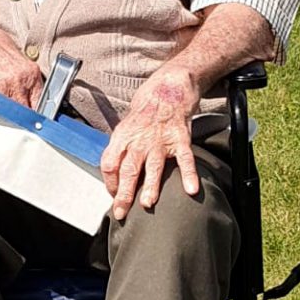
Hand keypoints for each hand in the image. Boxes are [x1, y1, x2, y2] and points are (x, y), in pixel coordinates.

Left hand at [100, 66, 200, 219]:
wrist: (169, 86)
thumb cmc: (147, 107)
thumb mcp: (126, 125)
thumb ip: (121, 148)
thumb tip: (115, 172)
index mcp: (123, 137)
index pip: (109, 163)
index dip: (109, 183)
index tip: (114, 196)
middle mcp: (140, 139)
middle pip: (128, 169)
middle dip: (124, 193)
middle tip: (122, 212)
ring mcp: (160, 139)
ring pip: (153, 166)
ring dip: (150, 186)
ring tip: (147, 204)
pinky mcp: (180, 138)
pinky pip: (185, 159)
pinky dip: (189, 174)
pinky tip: (191, 189)